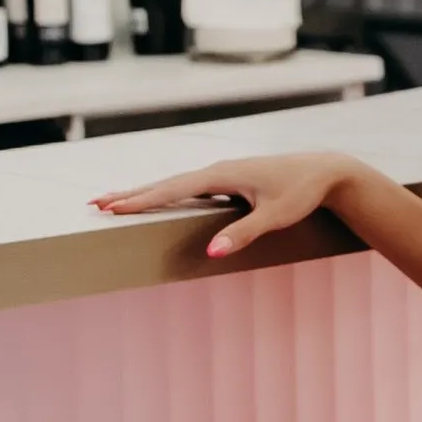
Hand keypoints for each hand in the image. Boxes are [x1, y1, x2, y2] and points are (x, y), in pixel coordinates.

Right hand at [92, 152, 344, 257]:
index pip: (171, 190)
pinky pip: (187, 186)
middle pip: (164, 183)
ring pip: (174, 183)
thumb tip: (211, 251)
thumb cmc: (301, 193)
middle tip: (95, 203)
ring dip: (144, 192)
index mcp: (221, 175)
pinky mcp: (229, 178)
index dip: (140, 200)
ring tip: (115, 201)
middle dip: (130, 194)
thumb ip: (243, 234)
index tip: (111, 207)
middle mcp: (217, 170)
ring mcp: (222, 173)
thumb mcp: (274, 217)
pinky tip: (157, 199)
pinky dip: (165, 192)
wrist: (325, 171)